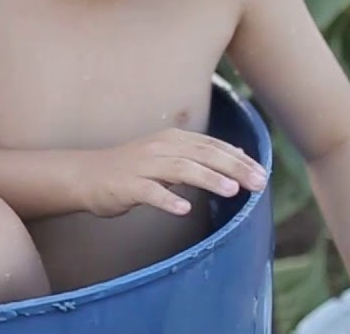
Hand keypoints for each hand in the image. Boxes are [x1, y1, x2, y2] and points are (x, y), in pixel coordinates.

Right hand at [76, 128, 268, 216]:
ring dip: (207, 179)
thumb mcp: (166, 156)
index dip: (238, 158)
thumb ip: (197, 157)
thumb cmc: (130, 169)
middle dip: (233, 167)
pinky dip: (167, 199)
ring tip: (231, 191)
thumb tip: (238, 160)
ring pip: (180, 169)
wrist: (86, 175)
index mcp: (171, 140)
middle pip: (201, 154)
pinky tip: (183, 209)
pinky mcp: (127, 185)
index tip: (263, 173)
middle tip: (258, 183)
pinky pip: (149, 192)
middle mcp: (159, 148)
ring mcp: (142, 166)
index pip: (211, 145)